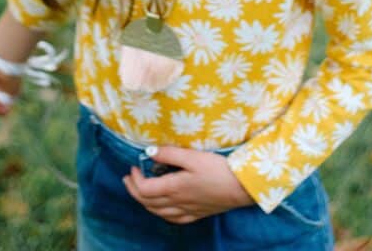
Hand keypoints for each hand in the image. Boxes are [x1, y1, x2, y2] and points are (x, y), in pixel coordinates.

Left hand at [123, 146, 253, 223]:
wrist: (241, 187)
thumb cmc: (218, 169)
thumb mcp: (193, 156)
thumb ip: (170, 154)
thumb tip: (149, 152)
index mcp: (174, 188)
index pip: (145, 189)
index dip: (135, 180)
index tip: (133, 167)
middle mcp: (178, 202)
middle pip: (148, 203)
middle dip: (135, 191)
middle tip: (129, 179)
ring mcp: (187, 210)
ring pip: (159, 213)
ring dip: (146, 203)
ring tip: (141, 191)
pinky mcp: (198, 214)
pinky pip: (174, 219)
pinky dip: (163, 214)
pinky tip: (164, 209)